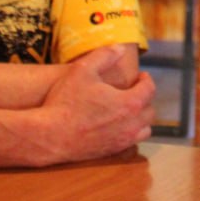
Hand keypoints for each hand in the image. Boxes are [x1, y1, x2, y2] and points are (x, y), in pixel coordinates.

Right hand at [32, 47, 156, 164]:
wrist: (50, 136)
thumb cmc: (66, 102)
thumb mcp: (82, 70)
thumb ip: (104, 56)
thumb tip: (121, 48)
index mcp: (129, 103)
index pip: (149, 90)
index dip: (146, 80)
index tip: (141, 76)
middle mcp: (131, 124)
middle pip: (149, 111)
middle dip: (144, 99)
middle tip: (134, 91)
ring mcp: (122, 140)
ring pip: (143, 130)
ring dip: (140, 119)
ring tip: (128, 110)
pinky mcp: (111, 152)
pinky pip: (130, 142)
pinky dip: (130, 133)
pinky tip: (117, 126)